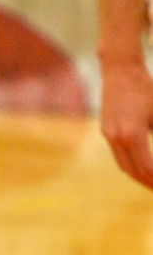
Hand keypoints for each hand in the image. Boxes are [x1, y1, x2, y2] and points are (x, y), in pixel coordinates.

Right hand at [100, 59, 152, 187]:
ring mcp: (108, 134)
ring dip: (137, 175)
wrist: (120, 70)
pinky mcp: (106, 130)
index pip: (147, 167)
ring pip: (123, 164)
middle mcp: (117, 137)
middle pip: (132, 171)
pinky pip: (118, 154)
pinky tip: (140, 164)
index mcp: (133, 134)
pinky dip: (130, 163)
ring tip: (151, 181)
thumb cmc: (146, 89)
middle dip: (148, 183)